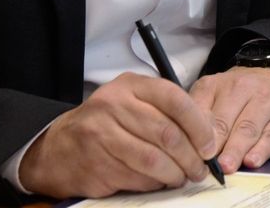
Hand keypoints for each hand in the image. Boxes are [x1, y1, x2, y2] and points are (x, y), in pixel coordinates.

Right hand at [19, 72, 215, 198]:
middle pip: (167, 134)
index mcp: (130, 86)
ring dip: (175, 174)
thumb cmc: (107, 124)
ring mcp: (101, 135)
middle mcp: (113, 105)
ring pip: (154, 160)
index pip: (174, 99)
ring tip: (182, 177)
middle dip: (191, 157)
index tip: (209, 145)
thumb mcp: (133, 103)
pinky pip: (137, 178)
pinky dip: (154, 183)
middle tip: (200, 169)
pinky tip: (158, 182)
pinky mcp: (96, 164)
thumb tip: (208, 134)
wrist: (59, 147)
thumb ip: (167, 111)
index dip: (199, 125)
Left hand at [190, 66, 269, 172]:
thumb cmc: (239, 94)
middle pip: (223, 122)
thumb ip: (200, 116)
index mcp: (215, 84)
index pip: (200, 111)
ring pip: (247, 128)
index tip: (186, 154)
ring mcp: (264, 102)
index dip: (192, 135)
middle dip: (213, 145)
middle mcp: (241, 89)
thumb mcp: (213, 95)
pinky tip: (252, 161)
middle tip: (204, 166)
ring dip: (235, 150)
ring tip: (226, 167)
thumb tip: (186, 147)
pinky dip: (260, 150)